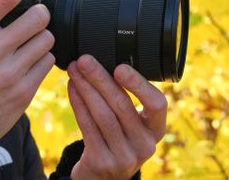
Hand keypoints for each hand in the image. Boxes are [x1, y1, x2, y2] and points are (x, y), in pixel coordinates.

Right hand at [0, 0, 54, 155]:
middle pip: (38, 16)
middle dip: (38, 12)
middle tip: (33, 16)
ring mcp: (10, 73)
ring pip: (47, 39)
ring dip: (41, 36)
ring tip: (30, 41)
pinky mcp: (23, 93)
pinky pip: (48, 62)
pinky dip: (42, 58)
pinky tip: (29, 61)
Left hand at [67, 55, 166, 179]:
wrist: (103, 177)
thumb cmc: (117, 140)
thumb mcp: (131, 125)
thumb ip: (126, 100)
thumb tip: (104, 62)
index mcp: (156, 130)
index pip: (157, 104)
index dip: (139, 85)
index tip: (120, 66)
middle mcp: (145, 145)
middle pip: (122, 105)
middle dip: (100, 78)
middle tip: (85, 60)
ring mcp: (124, 156)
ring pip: (102, 114)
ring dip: (85, 88)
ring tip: (75, 71)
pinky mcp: (102, 162)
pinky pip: (87, 126)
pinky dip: (78, 103)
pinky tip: (72, 88)